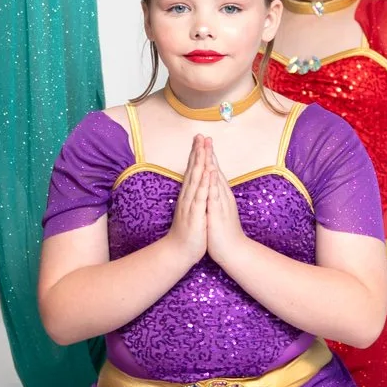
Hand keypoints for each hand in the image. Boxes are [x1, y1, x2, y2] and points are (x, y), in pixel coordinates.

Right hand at [166, 132, 210, 260]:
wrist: (178, 251)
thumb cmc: (188, 232)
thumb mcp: (191, 210)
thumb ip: (192, 197)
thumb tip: (195, 185)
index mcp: (188, 195)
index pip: (192, 171)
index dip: (196, 154)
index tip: (200, 140)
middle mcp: (187, 196)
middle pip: (193, 170)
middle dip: (197, 152)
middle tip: (200, 136)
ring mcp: (190, 204)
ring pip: (196, 180)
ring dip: (200, 162)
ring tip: (204, 148)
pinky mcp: (195, 214)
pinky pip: (200, 196)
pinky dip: (204, 183)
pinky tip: (208, 172)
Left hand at [194, 140, 247, 267]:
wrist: (234, 251)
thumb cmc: (223, 231)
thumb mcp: (218, 209)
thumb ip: (215, 196)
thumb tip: (212, 185)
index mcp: (220, 194)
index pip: (213, 171)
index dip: (207, 155)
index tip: (202, 141)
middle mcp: (222, 196)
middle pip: (215, 171)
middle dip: (209, 154)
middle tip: (204, 137)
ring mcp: (221, 204)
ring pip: (216, 181)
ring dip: (212, 165)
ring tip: (207, 149)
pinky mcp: (218, 214)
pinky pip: (215, 197)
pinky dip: (213, 184)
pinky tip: (211, 174)